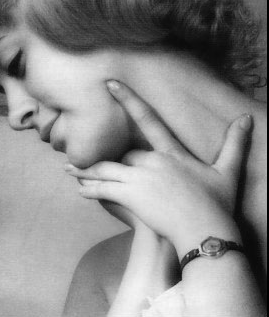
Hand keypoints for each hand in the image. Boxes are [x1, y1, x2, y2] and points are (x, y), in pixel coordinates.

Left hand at [65, 80, 252, 256]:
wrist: (205, 232)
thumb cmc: (216, 203)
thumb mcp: (227, 171)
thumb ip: (235, 143)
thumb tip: (247, 118)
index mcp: (171, 152)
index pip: (147, 118)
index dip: (127, 99)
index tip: (109, 84)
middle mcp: (151, 161)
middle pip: (123, 153)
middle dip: (109, 156)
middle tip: (80, 155)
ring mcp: (139, 179)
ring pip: (106, 169)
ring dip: (87, 170)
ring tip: (68, 169)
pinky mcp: (131, 197)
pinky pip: (104, 190)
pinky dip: (91, 189)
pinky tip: (79, 189)